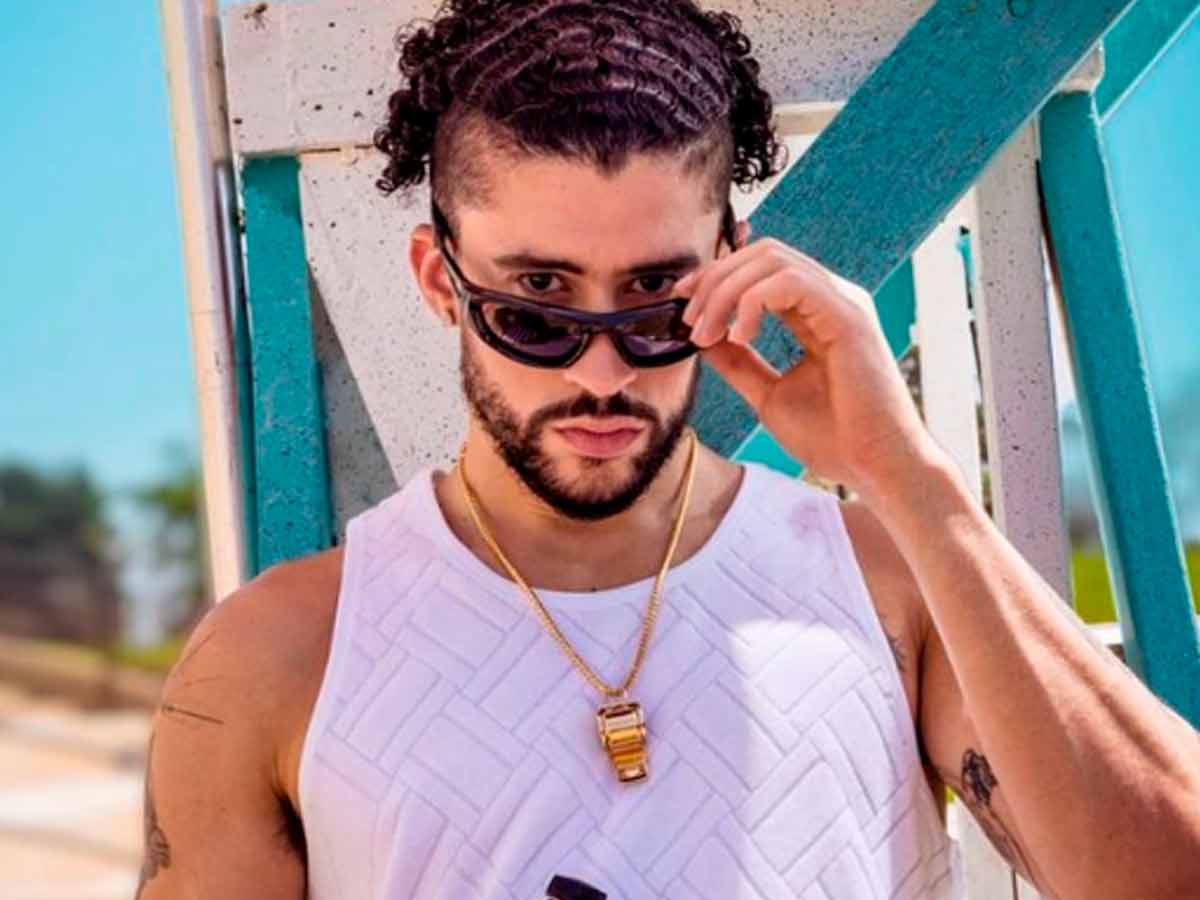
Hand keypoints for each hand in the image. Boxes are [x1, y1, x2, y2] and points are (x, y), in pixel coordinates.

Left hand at [676, 237, 943, 495]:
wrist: (875, 468)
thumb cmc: (833, 438)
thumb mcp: (768, 394)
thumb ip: (739, 363)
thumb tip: (704, 337)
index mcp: (816, 313)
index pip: (762, 268)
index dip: (717, 275)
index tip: (682, 301)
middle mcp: (832, 299)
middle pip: (763, 253)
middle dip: (715, 278)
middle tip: (688, 318)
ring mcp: (844, 303)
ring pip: (773, 260)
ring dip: (726, 291)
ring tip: (707, 333)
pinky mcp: (850, 316)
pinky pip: (791, 282)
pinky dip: (753, 301)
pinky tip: (740, 337)